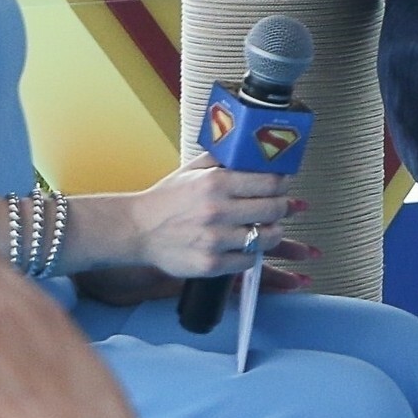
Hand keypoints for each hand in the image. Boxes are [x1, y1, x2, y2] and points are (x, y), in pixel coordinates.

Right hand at [115, 163, 311, 281]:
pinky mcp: (210, 264)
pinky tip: (242, 246)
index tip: (282, 186)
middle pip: (275, 209)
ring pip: (268, 237)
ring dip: (270, 232)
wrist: (135, 230)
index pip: (271, 182)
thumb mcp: (193, 169)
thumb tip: (258, 152)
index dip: (282, 184)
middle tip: (277, 207)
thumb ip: (226, 158)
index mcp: (215, 182)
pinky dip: (251, 254)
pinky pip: (250, 260)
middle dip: (281, 207)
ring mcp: (214, 239)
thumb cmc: (167, 199)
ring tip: (263, 227)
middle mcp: (217, 210)